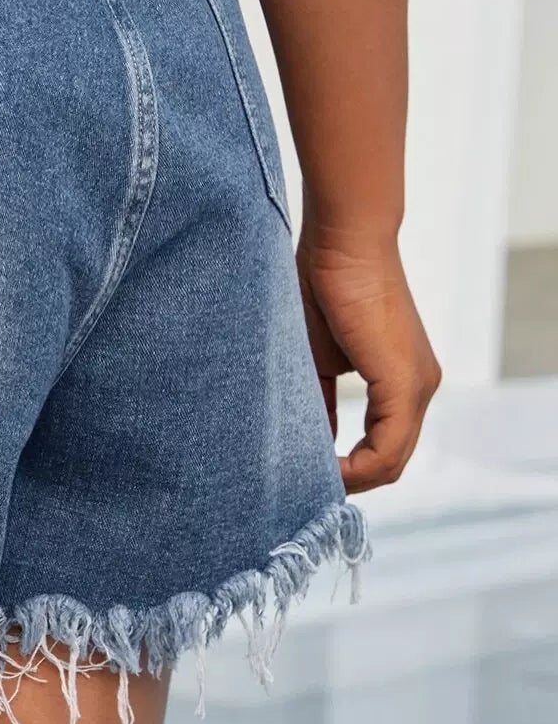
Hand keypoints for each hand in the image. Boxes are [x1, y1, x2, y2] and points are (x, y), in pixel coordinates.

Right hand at [296, 222, 440, 493]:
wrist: (342, 241)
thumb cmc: (322, 285)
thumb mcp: (317, 358)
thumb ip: (318, 400)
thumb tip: (306, 441)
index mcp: (403, 380)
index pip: (384, 446)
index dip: (347, 468)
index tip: (305, 469)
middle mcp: (421, 387)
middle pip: (390, 462)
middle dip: (347, 480)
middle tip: (302, 482)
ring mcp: (417, 386)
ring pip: (391, 461)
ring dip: (349, 478)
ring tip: (306, 477)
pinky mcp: (404, 383)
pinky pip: (386, 448)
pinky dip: (355, 467)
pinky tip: (321, 466)